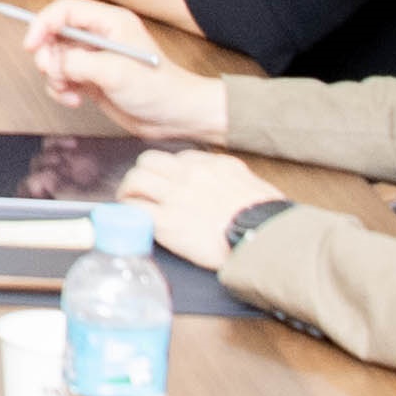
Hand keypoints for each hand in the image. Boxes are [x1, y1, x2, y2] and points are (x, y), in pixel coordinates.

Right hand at [20, 0, 229, 140]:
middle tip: (53, 73)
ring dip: (54, 76)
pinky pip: (61, 77)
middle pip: (54, 34)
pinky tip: (74, 100)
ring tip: (69, 91)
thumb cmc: (157, 89)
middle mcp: (99, 35)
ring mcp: (94, 57)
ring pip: (55, 58)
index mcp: (109, 22)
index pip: (64, 10)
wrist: (175, 116)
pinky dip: (60, 89)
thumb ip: (77, 62)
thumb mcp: (114, 72)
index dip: (42, 24)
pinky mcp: (91, 77)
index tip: (31, 45)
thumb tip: (52, 62)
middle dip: (47, 55)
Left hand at [126, 146, 290, 269]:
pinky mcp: (167, 221)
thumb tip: (223, 183)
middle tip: (139, 188)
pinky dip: (129, 211)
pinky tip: (131, 218)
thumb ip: (230, 177)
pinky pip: (136, 208)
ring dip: (129, 190)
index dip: (167, 171)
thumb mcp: (251, 184)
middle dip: (142, 174)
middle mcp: (190, 174)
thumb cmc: (265, 217)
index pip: (177, 158)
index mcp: (212, 164)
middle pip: (149, 162)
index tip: (166, 182)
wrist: (264, 236)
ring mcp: (176, 196)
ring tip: (130, 201)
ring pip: (136, 179)